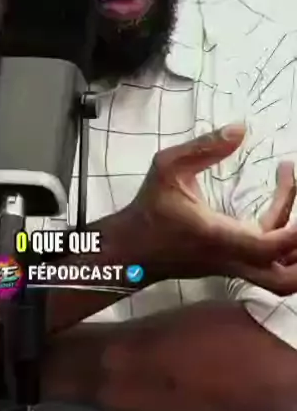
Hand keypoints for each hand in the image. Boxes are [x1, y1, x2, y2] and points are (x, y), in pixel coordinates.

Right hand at [131, 124, 296, 294]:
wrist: (130, 249)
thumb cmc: (150, 207)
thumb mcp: (167, 166)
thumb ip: (204, 147)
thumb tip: (241, 129)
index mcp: (218, 237)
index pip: (267, 246)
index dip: (294, 231)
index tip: (293, 183)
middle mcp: (232, 258)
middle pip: (284, 280)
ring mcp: (234, 267)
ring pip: (280, 280)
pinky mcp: (232, 266)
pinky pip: (268, 264)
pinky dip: (283, 241)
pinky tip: (281, 205)